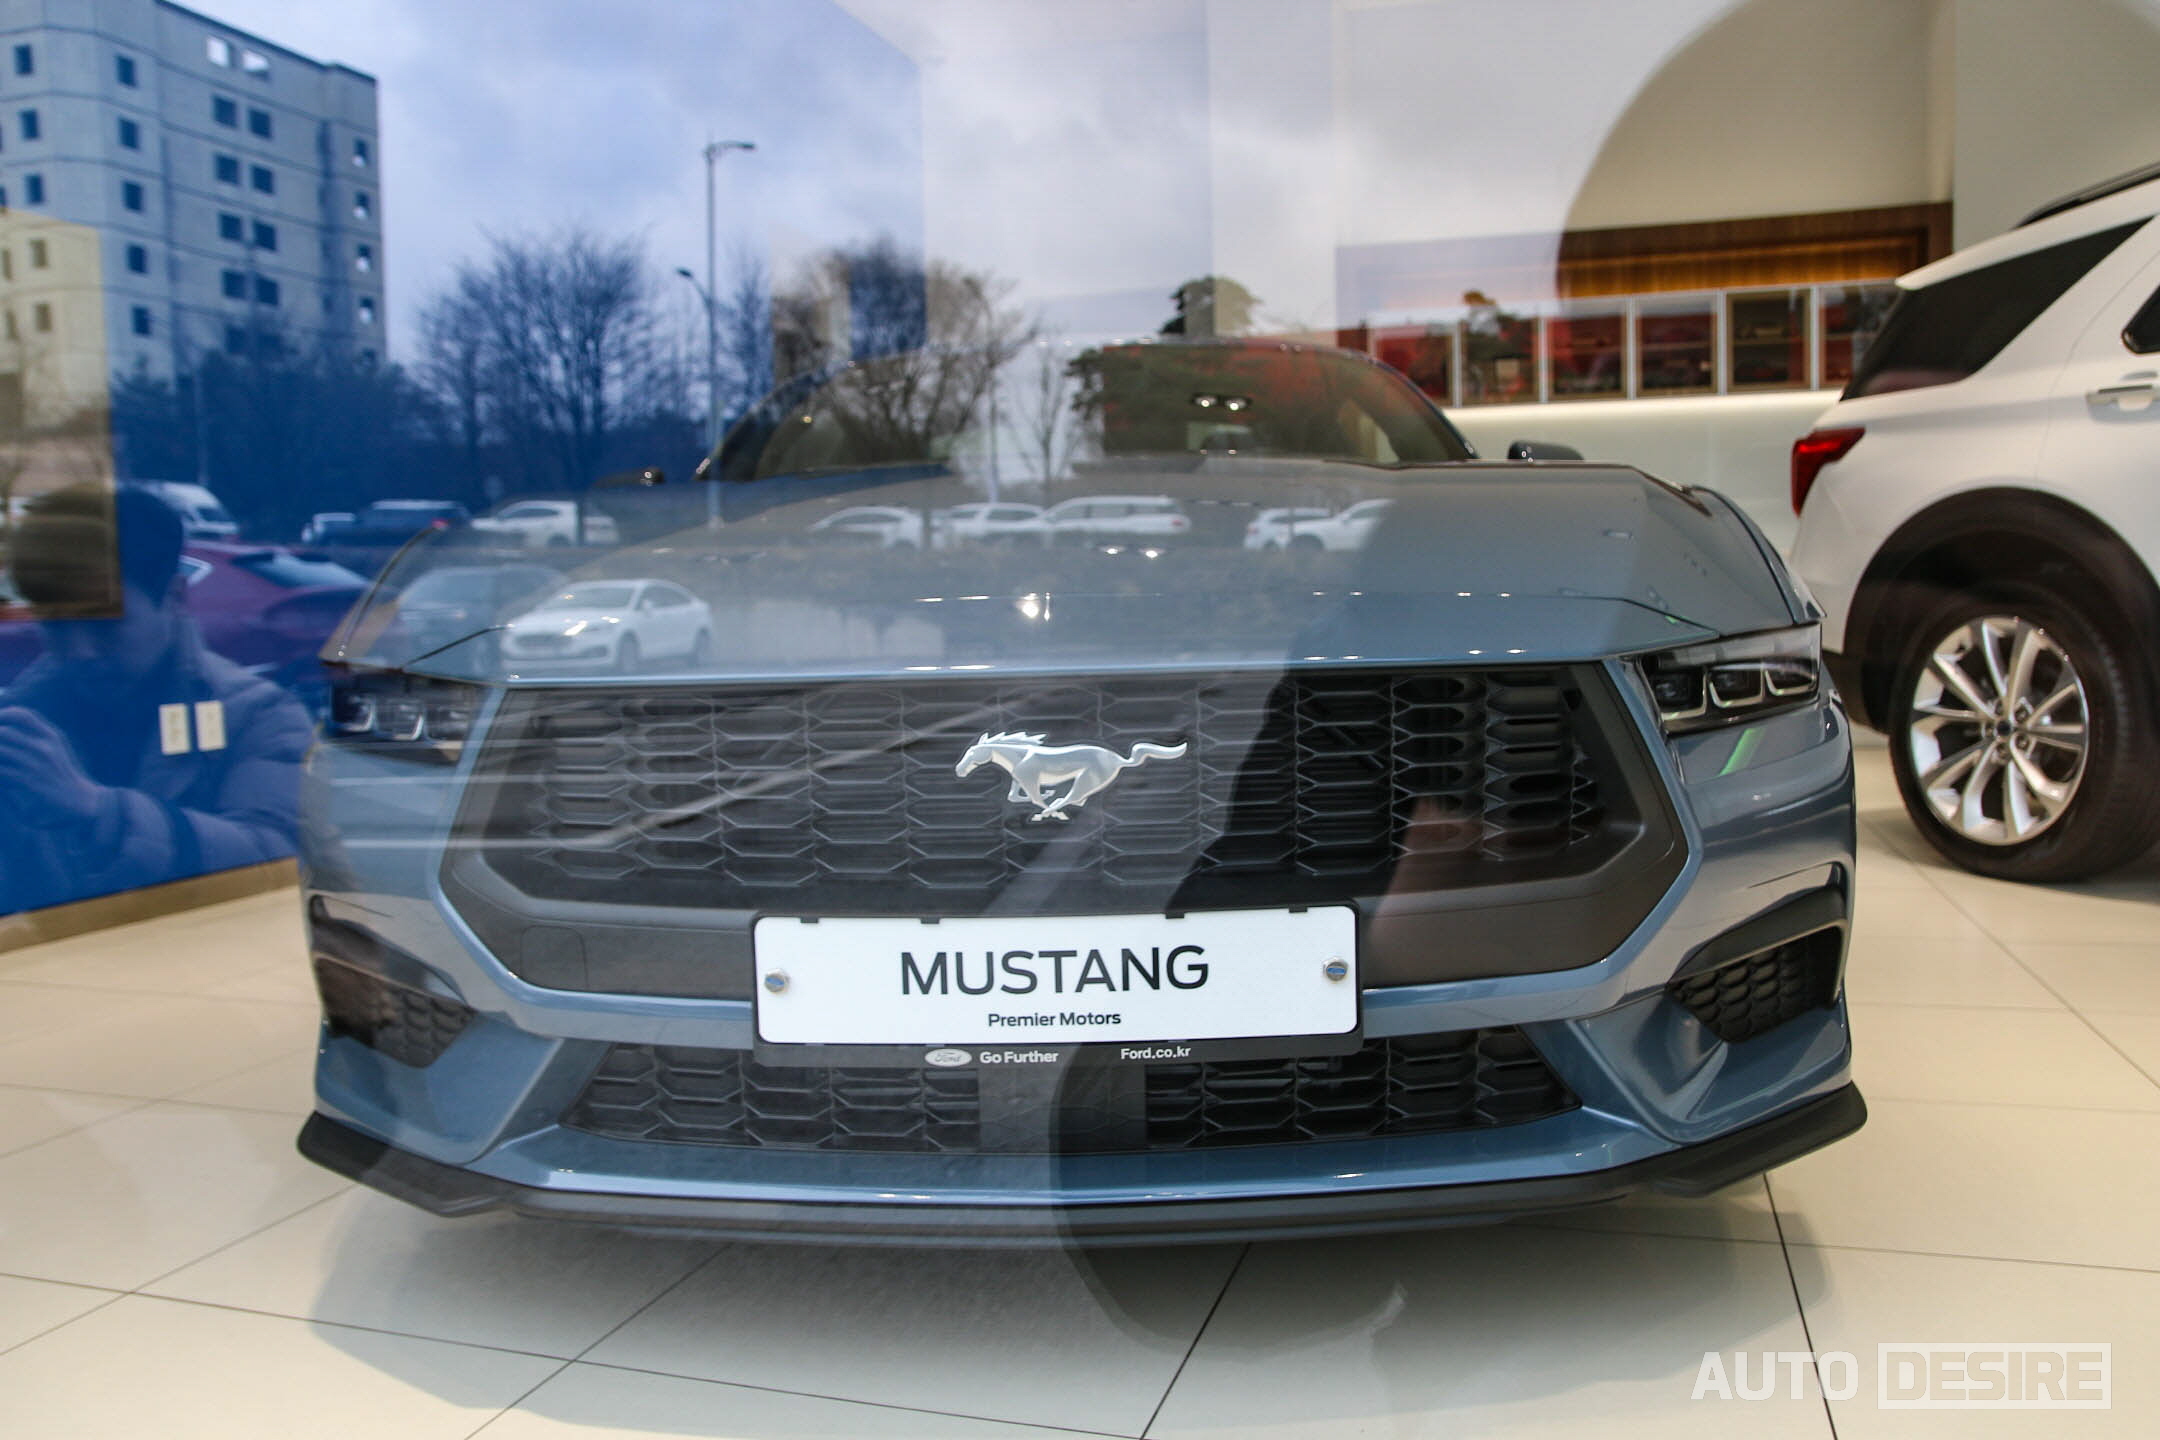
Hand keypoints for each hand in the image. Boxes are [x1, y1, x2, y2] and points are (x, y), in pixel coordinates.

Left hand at [0, 706, 111, 826]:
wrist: (81, 801)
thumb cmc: (63, 776)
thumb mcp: (56, 750)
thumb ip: (36, 737)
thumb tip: (7, 736)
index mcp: (52, 736)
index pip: (23, 715)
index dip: (3, 715)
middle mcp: (45, 747)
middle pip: (4, 732)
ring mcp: (37, 764)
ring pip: (1, 750)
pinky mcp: (29, 781)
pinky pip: (2, 771)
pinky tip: (0, 776)